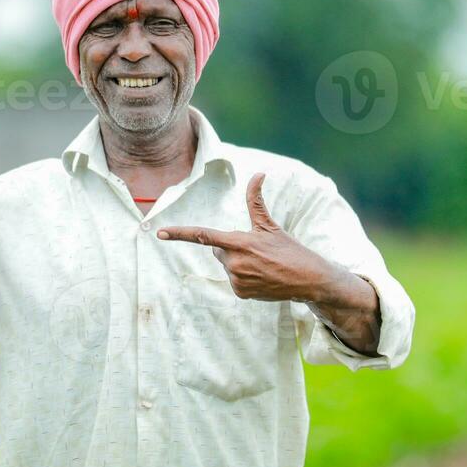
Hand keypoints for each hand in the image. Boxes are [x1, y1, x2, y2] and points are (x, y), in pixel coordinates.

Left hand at [158, 173, 345, 303]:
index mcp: (239, 243)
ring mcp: (236, 280)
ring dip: (237, 262)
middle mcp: (234, 263)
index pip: (203, 236)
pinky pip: (232, 280)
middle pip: (217, 249)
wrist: (307, 280)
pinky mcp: (240, 293)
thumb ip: (256, 200)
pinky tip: (261, 276)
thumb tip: (258, 173)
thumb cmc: (289, 249)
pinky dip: (243, 276)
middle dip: (229, 246)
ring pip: (225, 265)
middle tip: (255, 249)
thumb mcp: (270, 224)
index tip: (160, 233)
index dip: (180, 233)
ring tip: (261, 264)